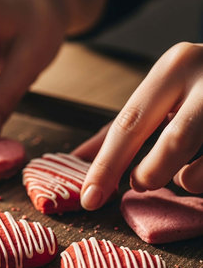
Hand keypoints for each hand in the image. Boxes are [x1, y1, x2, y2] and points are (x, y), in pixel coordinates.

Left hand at [80, 42, 202, 209]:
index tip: (89, 199)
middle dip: (151, 174)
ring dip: (187, 180)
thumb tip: (76, 158)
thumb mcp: (159, 97)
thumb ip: (121, 129)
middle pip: (173, 144)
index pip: (128, 126)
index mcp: (174, 68)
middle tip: (141, 182)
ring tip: (183, 170)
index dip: (106, 167)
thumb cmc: (197, 89)